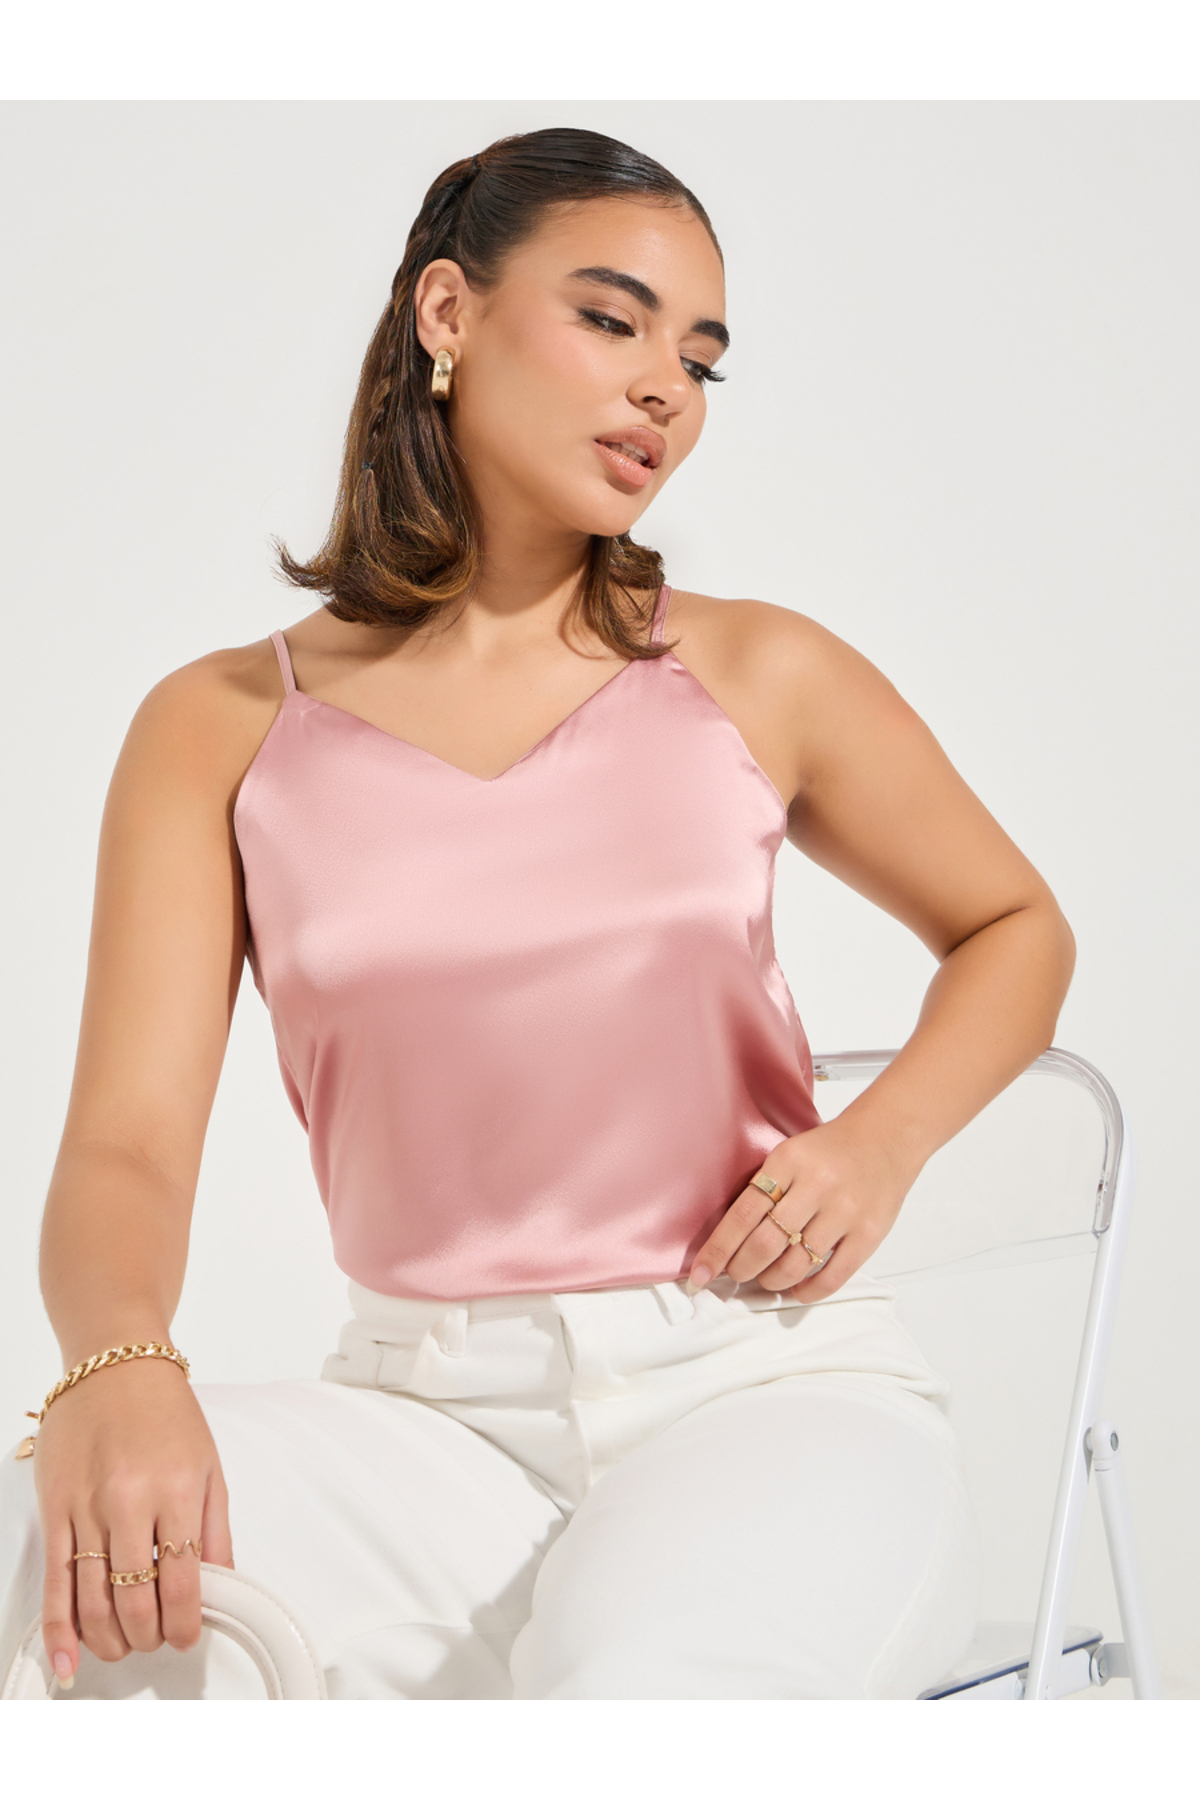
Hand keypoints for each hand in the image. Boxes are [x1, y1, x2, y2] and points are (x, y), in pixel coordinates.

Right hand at [32, 1356, 233, 1688]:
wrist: (115, 1364)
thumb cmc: (165, 1411)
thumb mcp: (211, 1466)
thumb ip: (216, 1531)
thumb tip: (223, 1585)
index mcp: (177, 1491)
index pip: (184, 1583)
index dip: (186, 1624)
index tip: (187, 1635)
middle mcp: (130, 1502)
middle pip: (136, 1601)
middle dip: (150, 1635)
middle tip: (157, 1638)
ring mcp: (87, 1509)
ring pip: (93, 1601)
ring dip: (111, 1639)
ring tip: (125, 1644)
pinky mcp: (55, 1511)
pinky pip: (54, 1583)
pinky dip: (59, 1631)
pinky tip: (68, 1660)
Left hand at [686, 1117, 910, 1300]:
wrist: (886, 1137)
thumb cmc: (829, 1150)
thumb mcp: (789, 1154)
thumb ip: (763, 1189)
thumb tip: (727, 1240)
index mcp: (788, 1161)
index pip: (743, 1213)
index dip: (718, 1249)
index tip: (700, 1274)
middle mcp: (817, 1186)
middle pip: (766, 1243)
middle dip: (742, 1268)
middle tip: (735, 1275)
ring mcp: (845, 1211)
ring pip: (796, 1264)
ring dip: (772, 1280)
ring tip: (765, 1279)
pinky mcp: (869, 1233)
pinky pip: (833, 1276)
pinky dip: (808, 1291)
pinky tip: (796, 1289)